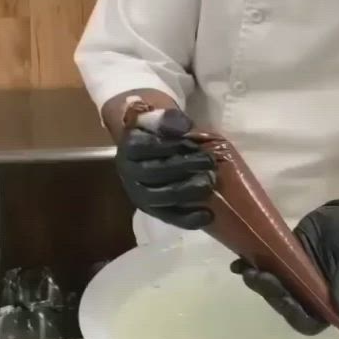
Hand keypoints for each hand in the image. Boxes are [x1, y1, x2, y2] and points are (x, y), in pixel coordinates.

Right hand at [116, 108, 215, 229]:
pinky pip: (168, 218)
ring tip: (209, 183)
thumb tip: (182, 127)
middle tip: (210, 162)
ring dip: (186, 191)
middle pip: (153, 173)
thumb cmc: (164, 134)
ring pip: (159, 198)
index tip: (193, 143)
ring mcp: (139, 194)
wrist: (157, 152)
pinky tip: (207, 215)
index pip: (145, 147)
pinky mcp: (152, 211)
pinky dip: (188, 219)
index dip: (171, 146)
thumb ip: (169, 119)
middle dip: (184, 167)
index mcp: (129, 146)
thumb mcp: (164, 120)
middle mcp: (128, 172)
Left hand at [230, 200, 338, 334]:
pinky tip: (238, 262)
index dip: (293, 314)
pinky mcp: (282, 262)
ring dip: (257, 282)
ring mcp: (292, 279)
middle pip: (284, 304)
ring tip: (246, 270)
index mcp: (325, 302)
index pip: (307, 321)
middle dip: (269, 293)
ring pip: (271, 288)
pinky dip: (250, 266)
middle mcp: (306, 295)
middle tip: (257, 276)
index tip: (284, 299)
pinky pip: (265, 268)